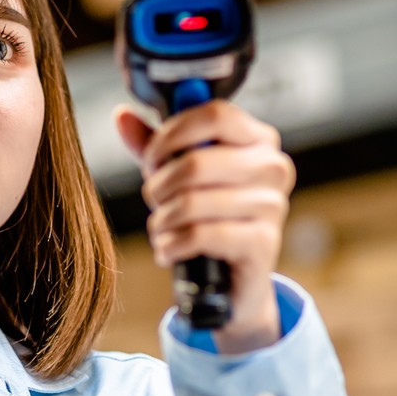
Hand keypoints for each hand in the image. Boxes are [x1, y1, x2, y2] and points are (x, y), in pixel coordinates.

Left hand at [114, 100, 294, 355]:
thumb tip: (122, 116)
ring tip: (160, 229)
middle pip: (196, 161)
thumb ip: (156, 146)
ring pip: (192, 202)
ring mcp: (273, 205)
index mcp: (259, 139)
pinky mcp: (263, 243)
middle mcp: (273, 167)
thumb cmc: (208, 217)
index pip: (215, 114)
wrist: (234, 281)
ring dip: (162, 220)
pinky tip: (167, 251)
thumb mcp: (181, 176)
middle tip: (154, 200)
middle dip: (159, 185)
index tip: (152, 158)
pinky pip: (200, 235)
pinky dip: (172, 245)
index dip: (172, 134)